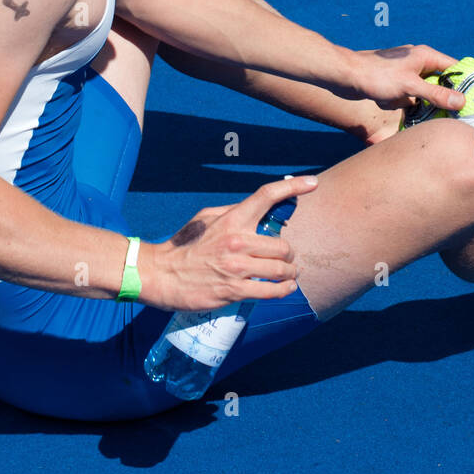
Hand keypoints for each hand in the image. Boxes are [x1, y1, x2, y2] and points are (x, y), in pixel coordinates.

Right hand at [140, 175, 316, 310]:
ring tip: (288, 273)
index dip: (293, 186)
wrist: (160, 274)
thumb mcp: (206, 219)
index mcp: (231, 219)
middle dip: (288, 254)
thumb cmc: (184, 244)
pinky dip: (283, 290)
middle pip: (283, 245)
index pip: (266, 196)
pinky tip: (285, 288)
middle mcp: (237, 241)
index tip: (312, 183)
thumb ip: (233, 213)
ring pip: (281, 269)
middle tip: (285, 258)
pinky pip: (271, 291)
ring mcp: (236, 268)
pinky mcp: (234, 291)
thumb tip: (258, 209)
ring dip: (289, 273)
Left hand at [350, 44, 466, 113]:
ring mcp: (405, 73)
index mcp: (425, 56)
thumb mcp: (410, 87)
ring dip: (414, 102)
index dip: (465, 83)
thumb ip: (436, 94)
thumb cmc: (377, 76)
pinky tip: (386, 102)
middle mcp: (417, 62)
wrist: (345, 76)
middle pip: (440, 83)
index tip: (473, 101)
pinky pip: (406, 97)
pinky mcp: (394, 83)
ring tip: (404, 104)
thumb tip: (462, 101)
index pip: (454, 68)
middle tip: (446, 113)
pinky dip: (399, 103)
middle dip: (439, 98)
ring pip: (422, 93)